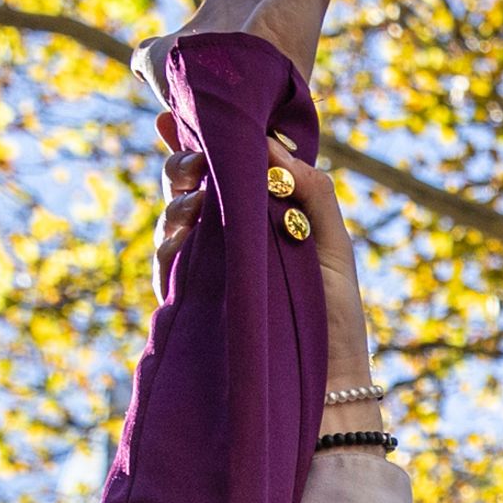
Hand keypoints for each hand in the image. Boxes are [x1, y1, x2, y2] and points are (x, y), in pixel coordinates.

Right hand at [153, 117, 372, 397]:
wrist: (328, 390)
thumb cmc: (334, 321)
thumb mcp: (333, 248)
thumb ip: (311, 193)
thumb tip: (269, 145)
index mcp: (262, 221)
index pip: (224, 171)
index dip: (198, 140)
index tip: (178, 112)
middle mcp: (228, 243)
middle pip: (189, 189)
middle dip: (183, 164)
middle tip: (194, 159)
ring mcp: (207, 274)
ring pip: (172, 222)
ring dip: (176, 201)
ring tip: (194, 195)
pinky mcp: (193, 305)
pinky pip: (168, 266)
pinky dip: (171, 244)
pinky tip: (184, 231)